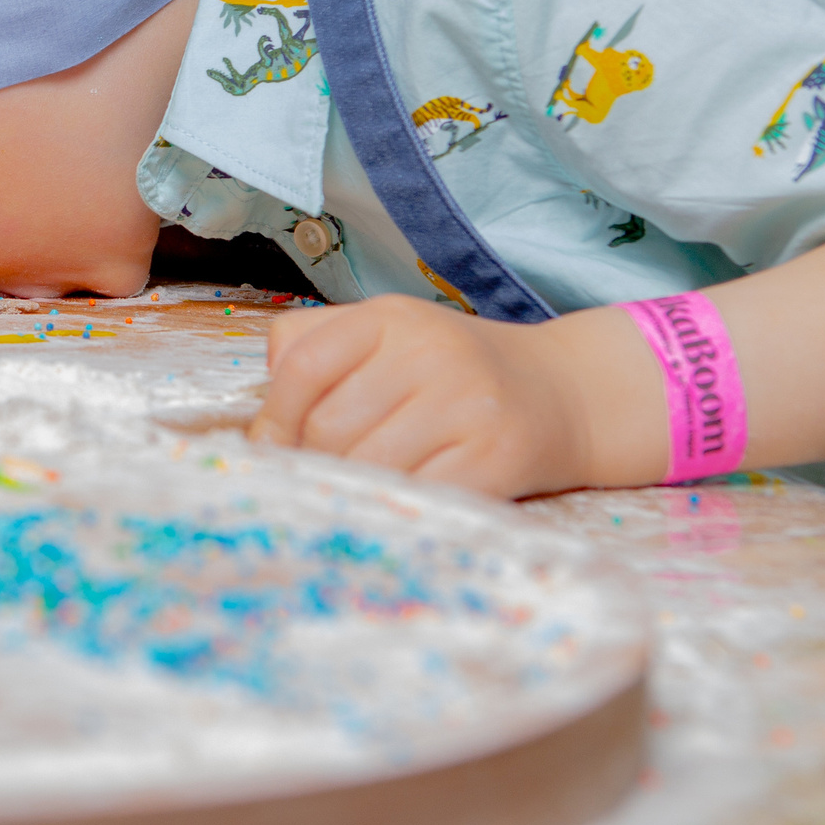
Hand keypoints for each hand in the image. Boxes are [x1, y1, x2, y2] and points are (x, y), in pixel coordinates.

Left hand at [251, 297, 662, 498]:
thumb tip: (259, 413)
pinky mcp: (497, 458)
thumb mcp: (386, 336)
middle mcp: (431, 353)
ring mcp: (468, 405)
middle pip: (330, 427)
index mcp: (392, 318)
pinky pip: (415, 497)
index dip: (274, 416)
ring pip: (367, 468)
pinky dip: (395, 506)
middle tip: (322, 475)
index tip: (269, 447)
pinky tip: (399, 500)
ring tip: (360, 488)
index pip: (303, 364)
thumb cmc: (452, 371)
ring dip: (351, 489)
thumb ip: (314, 349)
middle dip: (313, 461)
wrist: (565, 393)